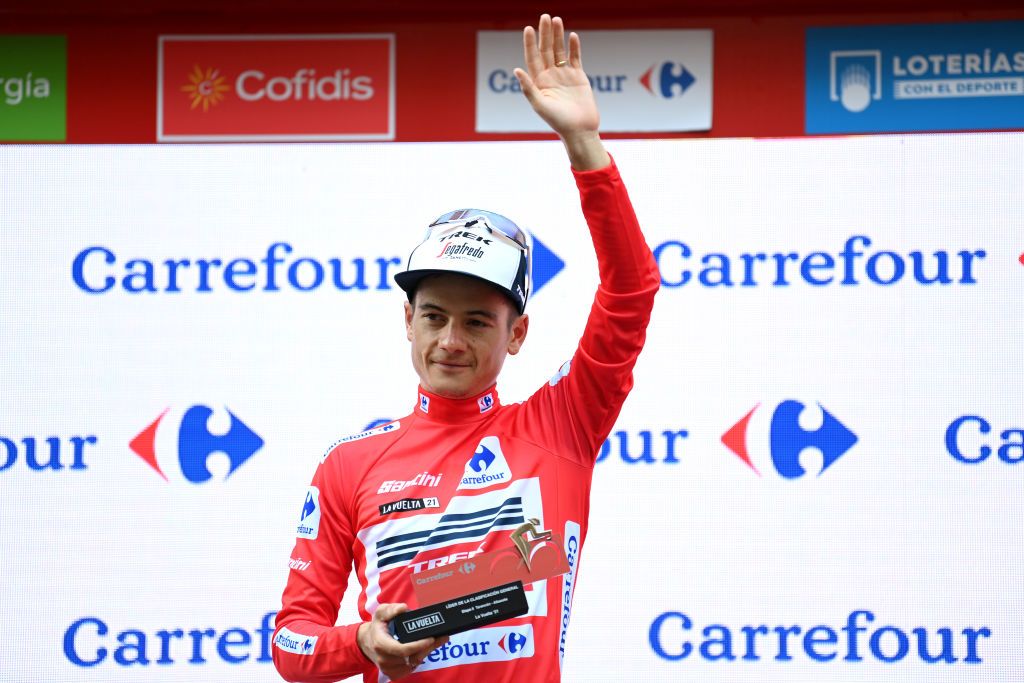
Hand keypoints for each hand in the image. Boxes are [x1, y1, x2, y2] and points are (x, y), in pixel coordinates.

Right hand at [357, 603, 447, 679]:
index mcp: (380, 644)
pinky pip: (410, 669)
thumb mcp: (381, 612)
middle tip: (441, 638)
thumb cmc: (377, 626)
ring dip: (425, 653)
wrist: (367, 642)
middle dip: (428, 648)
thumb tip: (403, 608)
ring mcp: (388, 669)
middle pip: (411, 658)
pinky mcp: (393, 674)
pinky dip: (419, 660)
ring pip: (413, 664)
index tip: (430, 638)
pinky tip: (423, 650)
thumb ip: (391, 609)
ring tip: (435, 642)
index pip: (402, 650)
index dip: (418, 645)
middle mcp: (383, 659)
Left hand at [514, 14, 609, 170]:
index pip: (532, 58)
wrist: (580, 130)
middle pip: (546, 50)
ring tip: (556, 20)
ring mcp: (564, 75)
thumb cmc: (558, 122)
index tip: (529, 28)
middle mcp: (550, 76)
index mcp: (538, 82)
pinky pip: (575, 58)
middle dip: (545, 34)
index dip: (530, 43)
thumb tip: (516, 70)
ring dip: (558, 36)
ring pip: (560, 51)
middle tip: (545, 16)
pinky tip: (571, 35)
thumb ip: (528, 88)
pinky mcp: (579, 76)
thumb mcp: (540, 105)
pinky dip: (574, 47)